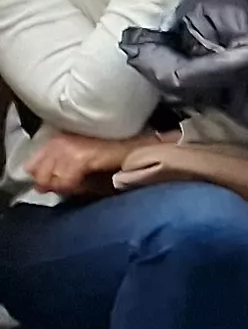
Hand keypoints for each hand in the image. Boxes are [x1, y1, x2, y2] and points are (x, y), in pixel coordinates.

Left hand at [25, 131, 146, 196]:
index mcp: (54, 141)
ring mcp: (66, 148)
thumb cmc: (109, 158)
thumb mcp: (76, 164)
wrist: (135, 152)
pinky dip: (74, 187)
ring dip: (65, 186)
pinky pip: (65, 181)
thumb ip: (57, 172)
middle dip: (53, 184)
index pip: (31, 166)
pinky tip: (86, 184)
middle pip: (39, 175)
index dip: (43, 179)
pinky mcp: (78, 157)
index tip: (57, 185)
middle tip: (73, 186)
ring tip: (81, 184)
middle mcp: (56, 142)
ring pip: (51, 179)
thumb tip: (41, 187)